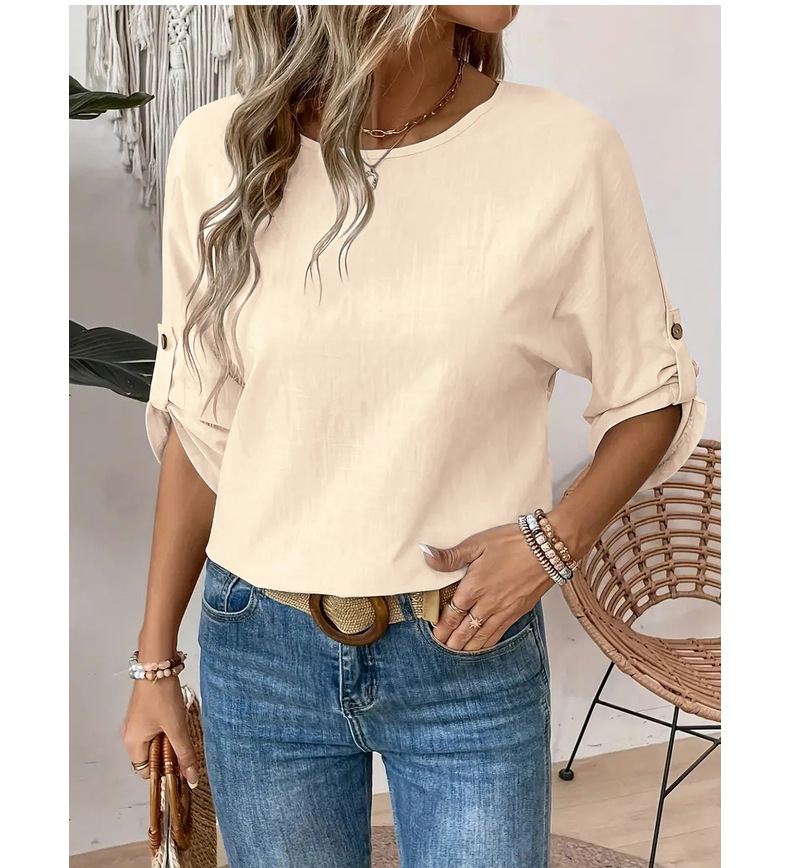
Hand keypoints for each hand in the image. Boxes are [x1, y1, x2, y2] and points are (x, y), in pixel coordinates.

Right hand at [121, 674, 199, 788]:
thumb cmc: (161, 696)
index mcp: (133, 743)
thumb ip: (185, 754)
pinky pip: (154, 730)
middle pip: (150, 757)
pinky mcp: (143, 713)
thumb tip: (191, 778)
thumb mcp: (177, 728)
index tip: (180, 767)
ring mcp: (136, 723)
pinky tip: (176, 719)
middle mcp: (130, 735)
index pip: (146, 771)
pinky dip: (166, 730)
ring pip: (154, 742)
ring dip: (168, 740)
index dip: (163, 772)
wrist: (157, 666)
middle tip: (182, 744)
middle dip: (168, 754)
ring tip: (179, 728)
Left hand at [420, 521, 556, 651]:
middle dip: (452, 641)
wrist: (548, 549)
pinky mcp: (518, 612)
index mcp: (473, 588)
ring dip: (468, 647)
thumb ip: (450, 556)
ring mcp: (504, 610)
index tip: (434, 634)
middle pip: (465, 629)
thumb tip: (426, 554)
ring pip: (482, 636)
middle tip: (441, 650)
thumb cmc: (512, 543)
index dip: (442, 626)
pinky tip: (483, 646)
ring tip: (457, 654)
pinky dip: (488, 643)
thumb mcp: (477, 544)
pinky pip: (499, 633)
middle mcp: (487, 604)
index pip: (452, 613)